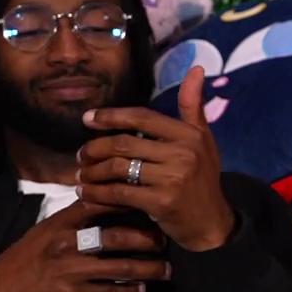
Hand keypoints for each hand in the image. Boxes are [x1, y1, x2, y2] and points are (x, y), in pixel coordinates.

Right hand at [0, 200, 168, 291]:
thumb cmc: (22, 260)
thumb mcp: (43, 232)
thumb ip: (72, 221)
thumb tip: (104, 209)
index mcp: (59, 223)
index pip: (99, 203)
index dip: (127, 200)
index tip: (150, 200)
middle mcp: (67, 243)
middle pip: (117, 235)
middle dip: (147, 239)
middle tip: (165, 240)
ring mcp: (71, 269)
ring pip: (120, 266)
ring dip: (147, 267)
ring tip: (165, 268)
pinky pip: (110, 291)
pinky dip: (130, 290)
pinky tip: (143, 288)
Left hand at [78, 66, 237, 250]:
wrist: (211, 223)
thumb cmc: (203, 178)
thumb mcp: (203, 139)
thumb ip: (193, 105)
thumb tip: (196, 68)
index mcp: (188, 134)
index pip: (141, 117)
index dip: (111, 116)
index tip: (87, 119)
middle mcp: (182, 152)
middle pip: (124, 143)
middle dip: (95, 148)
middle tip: (80, 155)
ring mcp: (173, 178)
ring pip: (118, 167)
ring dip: (92, 171)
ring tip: (80, 176)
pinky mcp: (161, 202)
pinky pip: (120, 193)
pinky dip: (98, 193)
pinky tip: (86, 194)